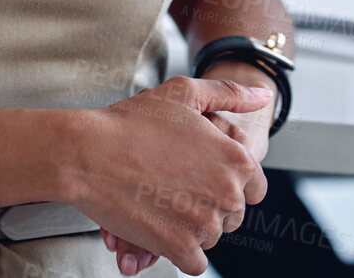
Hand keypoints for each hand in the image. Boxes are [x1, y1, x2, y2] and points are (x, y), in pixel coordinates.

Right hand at [70, 76, 270, 274]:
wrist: (89, 153)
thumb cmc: (133, 121)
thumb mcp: (185, 93)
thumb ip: (230, 94)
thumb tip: (264, 97)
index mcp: (237, 158)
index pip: (255, 189)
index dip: (229, 183)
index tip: (203, 178)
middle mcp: (227, 193)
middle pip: (232, 216)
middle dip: (210, 206)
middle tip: (177, 189)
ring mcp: (204, 223)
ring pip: (211, 238)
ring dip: (191, 229)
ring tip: (162, 204)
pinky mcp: (178, 246)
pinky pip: (194, 263)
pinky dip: (180, 252)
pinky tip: (161, 230)